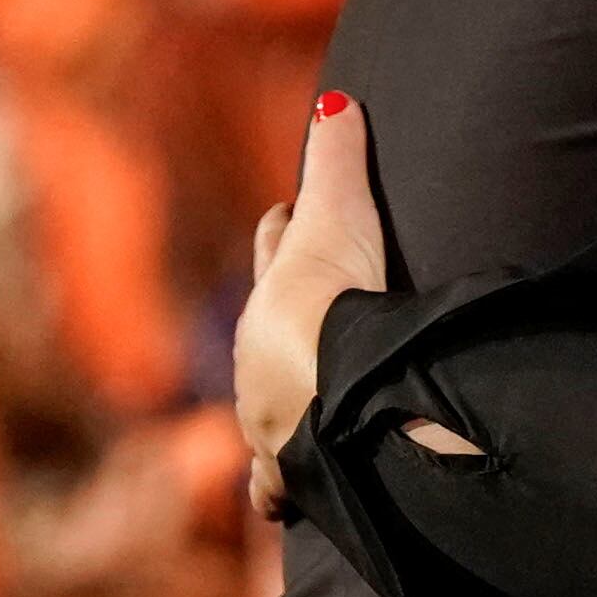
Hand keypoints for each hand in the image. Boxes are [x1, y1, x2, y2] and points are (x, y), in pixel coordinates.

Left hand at [232, 95, 390, 510]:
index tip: (284, 213)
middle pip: (260, 330)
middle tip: (294, 309)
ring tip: (291, 404)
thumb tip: (333, 100)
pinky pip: (277, 482)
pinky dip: (279, 485)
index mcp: (271, 299)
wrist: (334, 386)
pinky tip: (279, 497)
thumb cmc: (337, 298)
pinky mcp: (290, 468)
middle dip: (275, 318)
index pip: (274, 252)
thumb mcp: (342, 213)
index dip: (283, 230)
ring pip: (262, 406)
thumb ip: (339, 158)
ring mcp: (268, 418)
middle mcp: (255, 362)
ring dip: (276, 402)